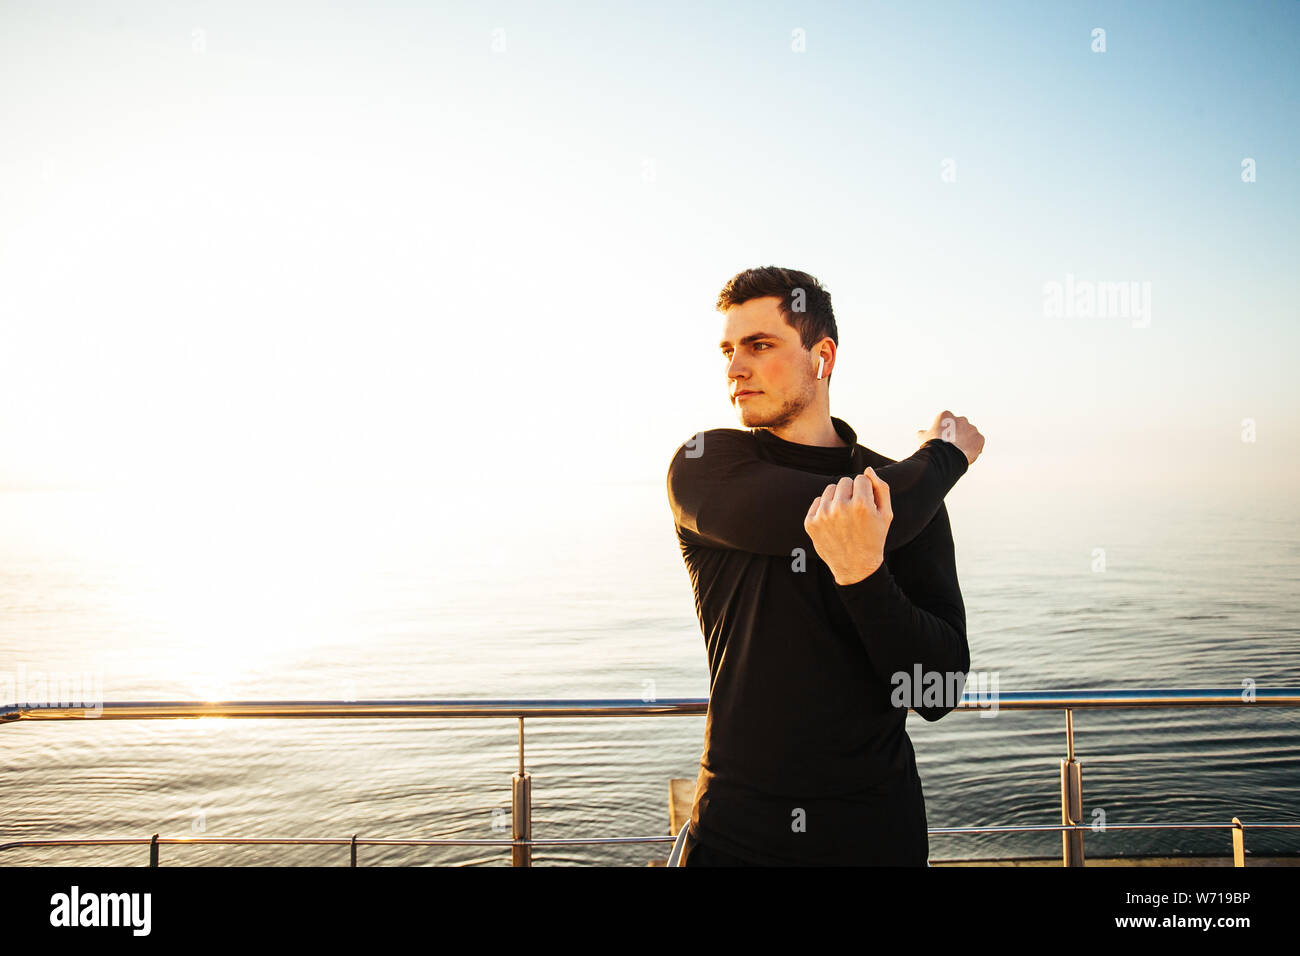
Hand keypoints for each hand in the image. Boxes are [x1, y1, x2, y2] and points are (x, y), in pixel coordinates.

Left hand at [804, 467, 891, 585]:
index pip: (861, 479)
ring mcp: (823, 515)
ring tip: (845, 517)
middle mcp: (840, 508)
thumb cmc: (874, 538)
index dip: (866, 491)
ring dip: (838, 498)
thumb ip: (881, 488)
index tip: (867, 505)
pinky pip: (818, 501)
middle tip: (855, 512)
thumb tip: (868, 469)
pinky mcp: (810, 523)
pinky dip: (825, 508)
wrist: (856, 568)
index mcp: (861, 504)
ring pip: (830, 489)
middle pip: (844, 481)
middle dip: (851, 493)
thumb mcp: (886, 515)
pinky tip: (833, 523)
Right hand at [917, 410, 984, 464]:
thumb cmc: (931, 446)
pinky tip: (967, 454)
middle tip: (951, 446)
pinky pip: (978, 442)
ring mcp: (972, 429)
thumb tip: (921, 433)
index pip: (946, 421)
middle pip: (960, 426)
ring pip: (970, 434)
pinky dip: (974, 447)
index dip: (944, 431)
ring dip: (966, 440)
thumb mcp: (922, 437)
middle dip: (957, 433)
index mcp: (946, 415)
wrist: (944, 457)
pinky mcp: (979, 438)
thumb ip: (923, 433)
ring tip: (959, 452)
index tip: (941, 439)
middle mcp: (961, 419)